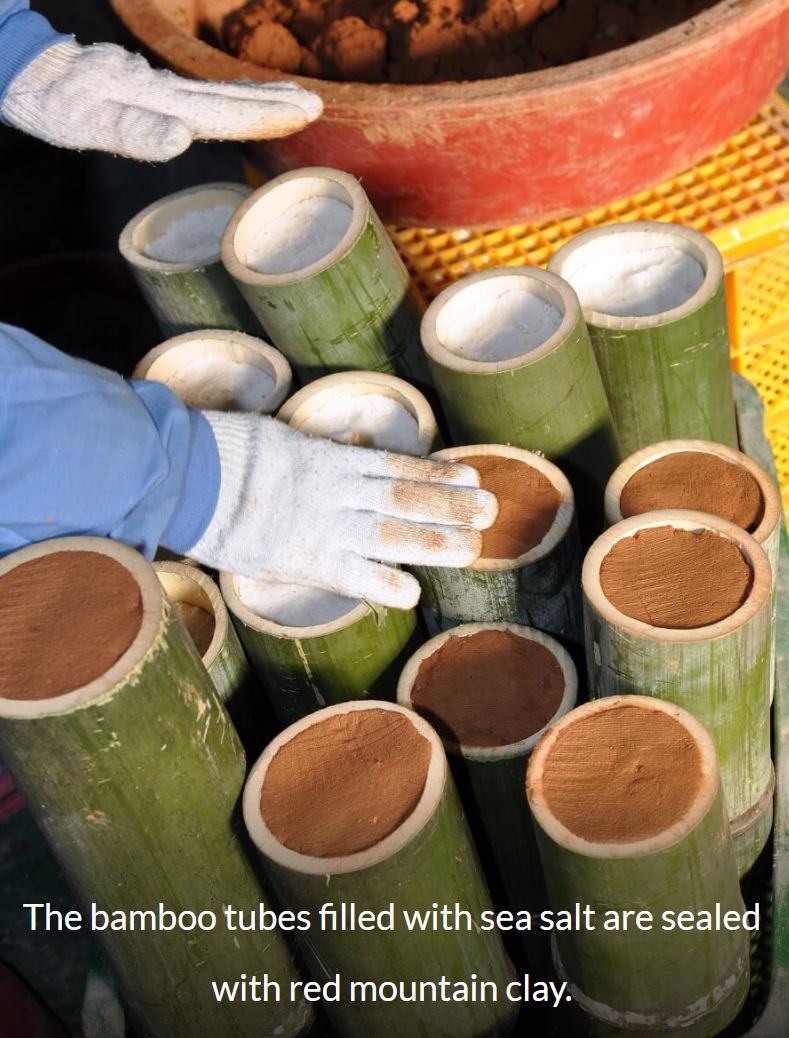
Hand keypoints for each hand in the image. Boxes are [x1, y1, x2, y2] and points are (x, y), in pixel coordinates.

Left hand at [0, 40, 321, 160]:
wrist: (29, 70)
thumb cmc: (54, 102)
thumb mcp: (86, 122)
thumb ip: (132, 131)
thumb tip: (181, 138)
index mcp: (161, 104)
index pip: (224, 112)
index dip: (266, 114)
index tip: (306, 111)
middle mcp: (166, 93)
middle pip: (229, 99)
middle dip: (274, 104)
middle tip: (315, 106)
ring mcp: (159, 89)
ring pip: (218, 93)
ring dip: (257, 98)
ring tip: (294, 102)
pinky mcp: (149, 90)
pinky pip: (200, 93)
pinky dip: (227, 95)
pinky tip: (237, 99)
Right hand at [184, 414, 497, 609]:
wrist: (186, 473)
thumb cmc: (225, 455)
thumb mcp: (278, 441)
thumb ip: (316, 454)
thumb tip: (348, 450)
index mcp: (329, 459)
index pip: (396, 466)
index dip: (435, 474)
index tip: (468, 475)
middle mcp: (336, 489)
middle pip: (405, 498)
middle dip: (450, 505)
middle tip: (490, 509)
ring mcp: (322, 523)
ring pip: (391, 532)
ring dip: (434, 541)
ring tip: (473, 548)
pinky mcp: (301, 556)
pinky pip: (350, 574)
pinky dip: (382, 583)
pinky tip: (412, 594)